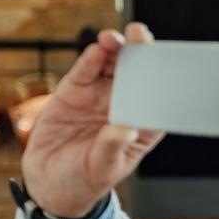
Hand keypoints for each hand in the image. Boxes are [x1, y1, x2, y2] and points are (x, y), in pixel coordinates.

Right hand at [19, 23, 164, 217]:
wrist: (49, 182)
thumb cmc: (85, 178)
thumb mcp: (102, 168)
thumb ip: (113, 146)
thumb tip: (125, 128)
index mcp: (140, 126)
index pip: (158, 99)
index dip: (165, 81)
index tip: (169, 65)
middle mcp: (123, 106)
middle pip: (138, 74)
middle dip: (142, 53)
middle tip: (142, 37)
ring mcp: (99, 96)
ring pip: (112, 66)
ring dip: (116, 49)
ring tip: (117, 39)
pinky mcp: (74, 92)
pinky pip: (86, 71)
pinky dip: (92, 58)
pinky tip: (98, 48)